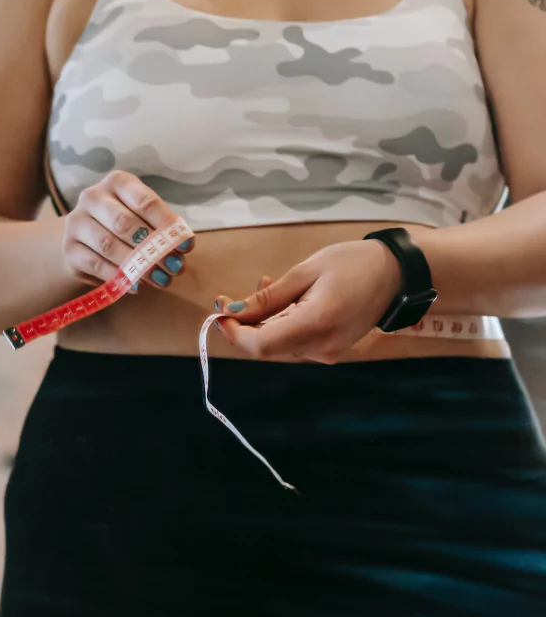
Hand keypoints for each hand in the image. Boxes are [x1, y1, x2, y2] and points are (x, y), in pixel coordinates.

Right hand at [61, 171, 193, 289]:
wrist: (85, 241)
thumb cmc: (125, 226)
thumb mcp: (144, 218)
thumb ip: (163, 229)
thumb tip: (182, 248)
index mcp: (117, 182)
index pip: (145, 202)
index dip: (168, 225)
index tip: (187, 246)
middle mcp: (92, 197)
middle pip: (125, 224)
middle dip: (153, 249)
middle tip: (174, 268)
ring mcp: (76, 222)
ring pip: (109, 246)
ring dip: (138, 266)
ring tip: (160, 279)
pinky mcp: (69, 249)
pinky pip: (97, 265)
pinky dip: (120, 277)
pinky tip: (137, 285)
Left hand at [213, 240, 402, 363]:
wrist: (397, 274)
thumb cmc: (353, 263)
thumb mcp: (305, 272)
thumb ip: (268, 297)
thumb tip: (231, 311)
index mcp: (316, 324)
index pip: (260, 346)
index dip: (234, 333)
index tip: (219, 312)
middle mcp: (321, 347)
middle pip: (266, 347)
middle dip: (243, 324)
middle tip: (229, 297)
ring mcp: (328, 352)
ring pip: (278, 343)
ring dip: (262, 320)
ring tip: (264, 286)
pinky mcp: (331, 350)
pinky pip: (295, 341)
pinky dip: (280, 323)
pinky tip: (283, 299)